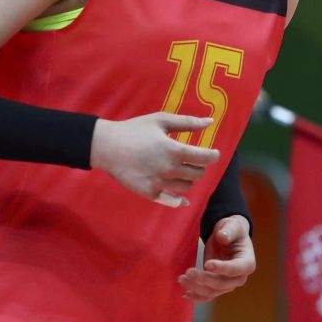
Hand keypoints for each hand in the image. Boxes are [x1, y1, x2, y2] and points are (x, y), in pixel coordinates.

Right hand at [90, 113, 219, 206]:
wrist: (108, 146)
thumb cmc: (135, 129)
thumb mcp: (161, 120)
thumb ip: (187, 122)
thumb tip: (210, 122)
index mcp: (174, 150)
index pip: (205, 158)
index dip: (214, 155)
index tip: (214, 153)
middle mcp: (170, 170)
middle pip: (198, 174)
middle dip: (200, 166)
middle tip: (193, 159)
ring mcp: (160, 184)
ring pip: (187, 187)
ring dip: (189, 178)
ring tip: (181, 170)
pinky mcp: (150, 193)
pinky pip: (173, 201)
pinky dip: (180, 200)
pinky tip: (182, 198)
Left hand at [178, 214, 255, 301]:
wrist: (228, 237)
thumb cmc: (232, 230)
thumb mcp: (232, 226)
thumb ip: (229, 230)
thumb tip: (222, 236)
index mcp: (247, 263)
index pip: (236, 269)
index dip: (222, 268)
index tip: (207, 264)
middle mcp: (239, 277)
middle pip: (222, 283)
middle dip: (204, 279)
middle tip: (188, 272)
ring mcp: (227, 284)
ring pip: (212, 291)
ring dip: (196, 288)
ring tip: (181, 279)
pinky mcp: (217, 286)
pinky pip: (208, 295)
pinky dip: (197, 296)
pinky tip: (185, 295)